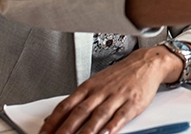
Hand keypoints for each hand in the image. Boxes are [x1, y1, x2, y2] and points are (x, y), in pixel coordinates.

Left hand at [40, 46, 177, 133]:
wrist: (146, 64)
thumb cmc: (120, 75)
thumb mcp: (96, 83)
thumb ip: (78, 101)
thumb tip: (56, 117)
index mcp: (88, 87)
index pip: (65, 106)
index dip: (53, 121)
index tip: (44, 132)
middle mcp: (100, 92)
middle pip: (79, 112)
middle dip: (65, 129)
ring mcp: (116, 97)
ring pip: (98, 116)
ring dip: (86, 131)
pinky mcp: (132, 103)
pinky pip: (120, 117)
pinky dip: (112, 127)